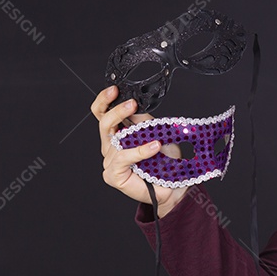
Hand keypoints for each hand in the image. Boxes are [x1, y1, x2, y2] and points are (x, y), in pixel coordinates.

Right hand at [92, 85, 186, 214]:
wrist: (174, 185)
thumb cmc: (165, 161)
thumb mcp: (157, 132)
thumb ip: (144, 120)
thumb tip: (137, 107)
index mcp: (119, 132)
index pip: (102, 113)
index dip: (104, 100)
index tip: (114, 90)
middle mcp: (111, 146)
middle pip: (104, 123)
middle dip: (117, 111)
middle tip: (131, 104)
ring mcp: (110, 161)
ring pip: (116, 142)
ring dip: (137, 136)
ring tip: (156, 137)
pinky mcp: (113, 175)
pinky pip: (123, 157)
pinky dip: (139, 151)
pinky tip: (153, 148)